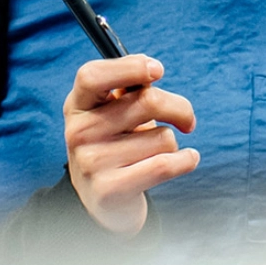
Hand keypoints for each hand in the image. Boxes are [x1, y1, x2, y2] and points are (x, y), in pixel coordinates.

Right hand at [63, 55, 197, 235]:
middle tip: (186, 118)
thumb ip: (129, 88)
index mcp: (78, 104)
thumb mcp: (112, 111)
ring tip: (157, 151)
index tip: (159, 71)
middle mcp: (79, 132)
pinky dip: (185, 161)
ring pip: (162, 137)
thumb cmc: (116, 142)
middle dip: (179, 108)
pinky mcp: (109, 189)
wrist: (103, 197)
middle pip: (146, 101)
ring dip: (172, 142)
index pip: (92, 75)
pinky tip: (187, 159)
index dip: (129, 67)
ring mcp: (91, 161)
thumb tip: (151, 72)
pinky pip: (164, 165)